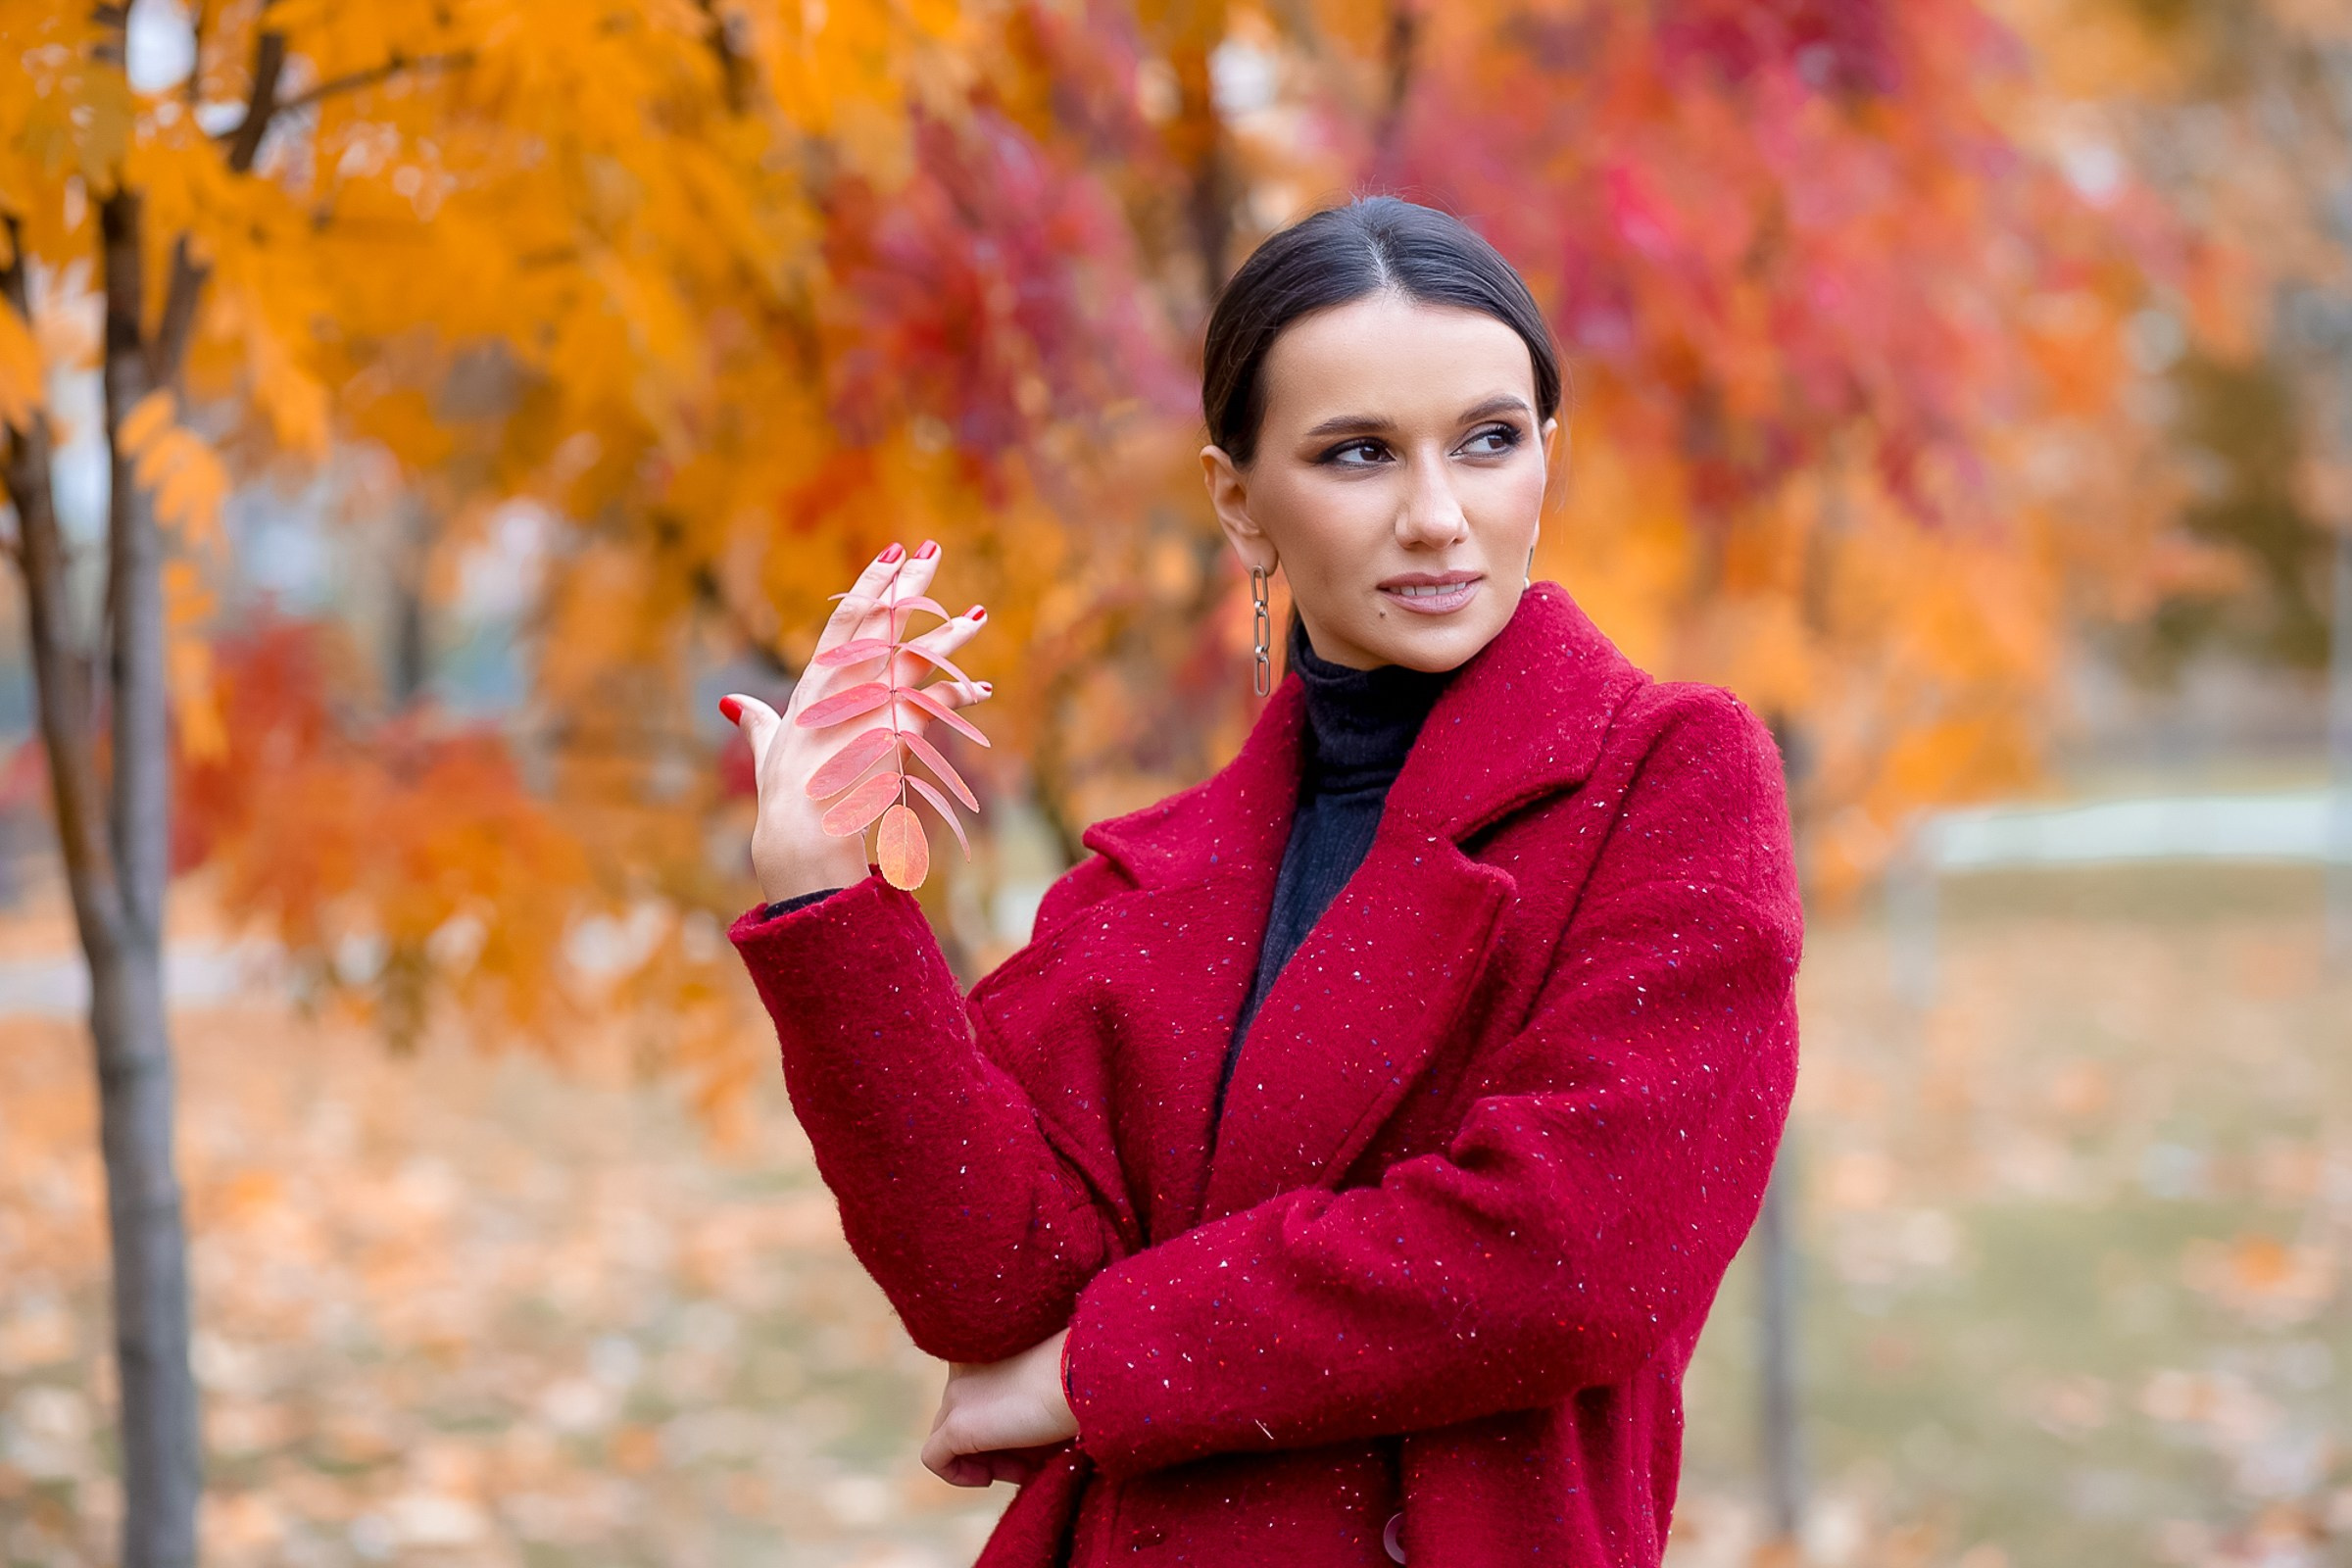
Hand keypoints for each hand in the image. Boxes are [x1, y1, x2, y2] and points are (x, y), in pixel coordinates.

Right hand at [721, 541, 992, 902]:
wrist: (802, 830)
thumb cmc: (783, 793)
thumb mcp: (768, 749)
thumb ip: (756, 721)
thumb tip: (732, 703)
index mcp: (816, 682)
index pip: (846, 619)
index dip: (870, 583)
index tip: (893, 552)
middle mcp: (845, 686)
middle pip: (883, 623)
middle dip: (909, 586)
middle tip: (932, 551)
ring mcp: (872, 707)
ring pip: (918, 658)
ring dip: (950, 634)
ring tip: (978, 612)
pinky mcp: (896, 733)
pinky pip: (937, 707)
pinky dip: (961, 697)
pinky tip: (982, 688)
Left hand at [920, 1329, 1076, 1487]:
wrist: (1087, 1376)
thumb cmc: (1079, 1380)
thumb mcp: (1041, 1388)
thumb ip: (1015, 1405)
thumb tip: (1010, 1446)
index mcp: (981, 1346)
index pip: (973, 1392)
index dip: (998, 1421)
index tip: (1030, 1434)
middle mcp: (960, 1366)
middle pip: (960, 1416)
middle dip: (992, 1445)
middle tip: (1030, 1459)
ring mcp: (956, 1393)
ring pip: (948, 1437)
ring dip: (982, 1460)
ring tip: (1024, 1467)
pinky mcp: (958, 1424)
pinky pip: (935, 1459)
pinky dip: (958, 1475)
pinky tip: (988, 1477)